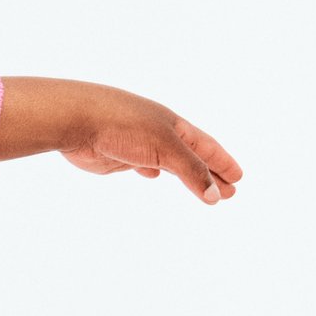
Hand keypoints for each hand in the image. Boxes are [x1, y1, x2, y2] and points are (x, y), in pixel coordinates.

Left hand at [0, 75, 241, 203]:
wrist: (76, 118)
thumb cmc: (123, 126)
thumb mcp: (165, 148)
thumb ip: (191, 171)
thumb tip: (215, 196)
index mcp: (174, 126)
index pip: (207, 147)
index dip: (223, 163)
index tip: (239, 178)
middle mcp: (159, 133)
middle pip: (192, 157)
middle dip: (211, 174)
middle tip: (230, 192)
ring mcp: (137, 144)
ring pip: (169, 162)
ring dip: (186, 175)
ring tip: (200, 188)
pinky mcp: (115, 155)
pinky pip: (141, 163)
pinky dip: (152, 170)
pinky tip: (153, 175)